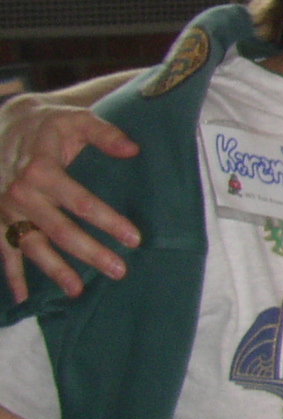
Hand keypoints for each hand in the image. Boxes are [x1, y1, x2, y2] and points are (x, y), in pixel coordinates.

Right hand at [0, 93, 139, 302]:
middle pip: (59, 230)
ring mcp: (5, 209)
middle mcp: (20, 193)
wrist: (4, 124)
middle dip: (89, 253)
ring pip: (31, 246)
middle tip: (118, 271)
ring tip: (76, 290)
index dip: (108, 221)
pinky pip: (3, 250)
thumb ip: (104, 134)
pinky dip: (12, 275)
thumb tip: (133, 150)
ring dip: (53, 270)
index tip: (133, 239)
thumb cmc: (47, 125)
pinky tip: (24, 299)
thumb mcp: (76, 120)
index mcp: (41, 169)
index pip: (81, 202)